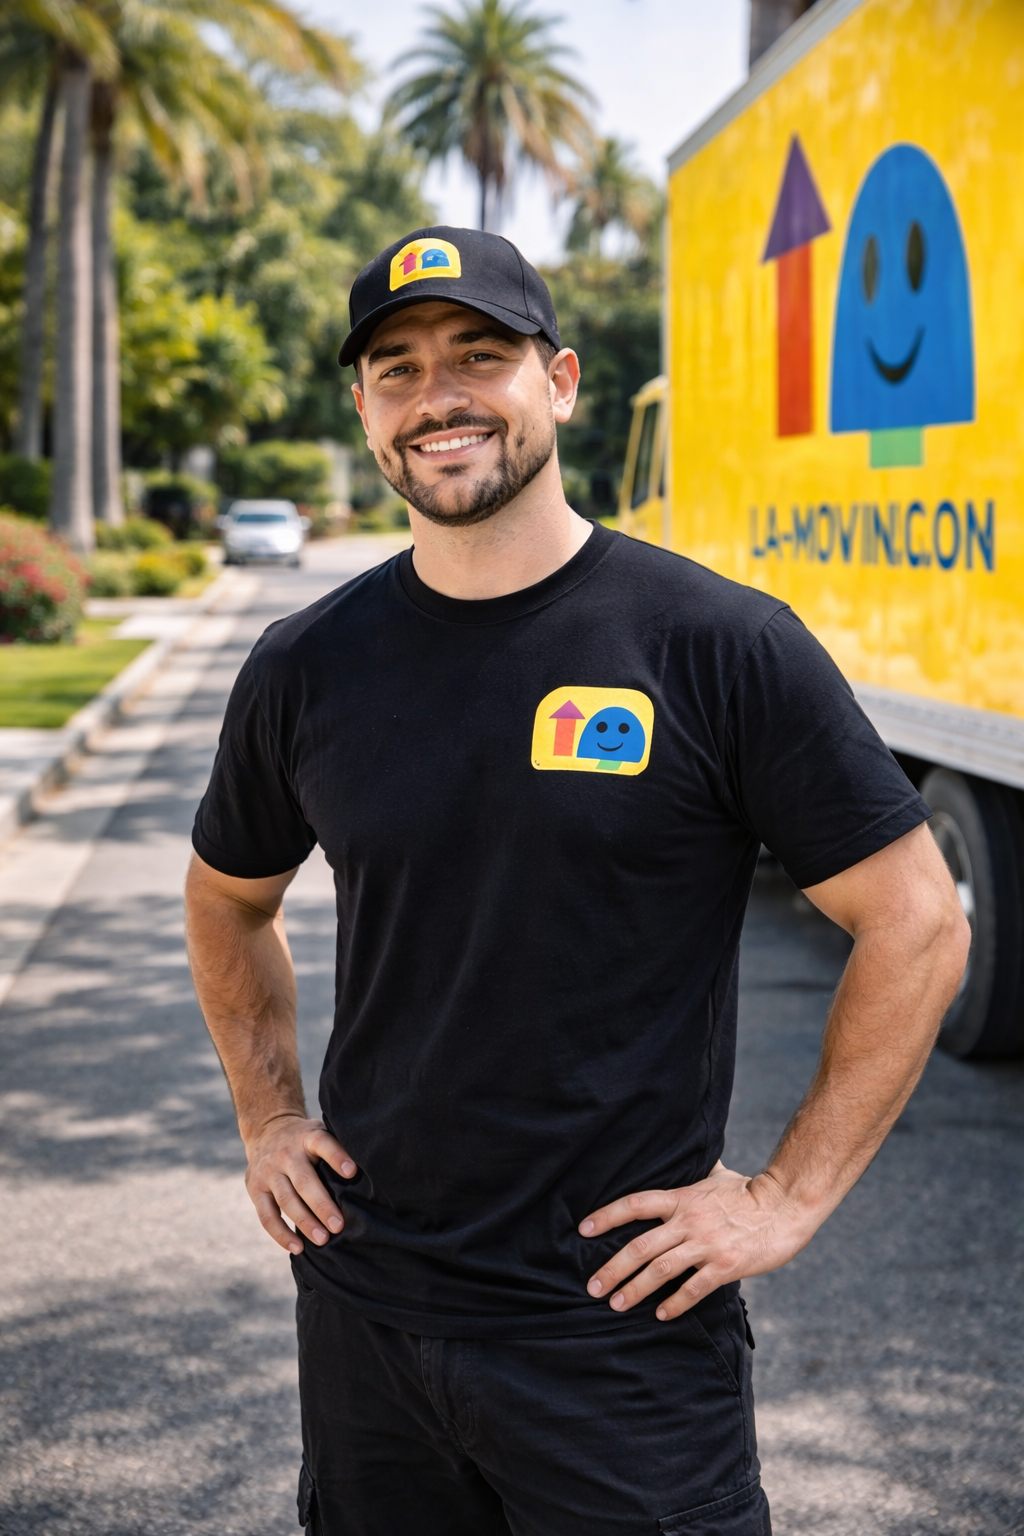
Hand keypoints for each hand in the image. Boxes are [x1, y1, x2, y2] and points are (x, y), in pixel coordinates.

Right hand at [244, 1113, 357, 1255]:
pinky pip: (267, 1216)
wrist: (267, 1130)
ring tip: (323, 1240)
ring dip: (304, 1222)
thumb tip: (373, 1174)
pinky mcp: (255, 1188)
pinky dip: (281, 1234)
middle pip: (304, 1181)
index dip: (337, 1156)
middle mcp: (286, 1153)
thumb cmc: (307, 1140)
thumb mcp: (321, 1133)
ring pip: (286, 1200)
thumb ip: (338, 1148)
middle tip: (339, 1226)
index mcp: (307, 1137)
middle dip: (322, 1205)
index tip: (353, 1172)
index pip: (322, 1143)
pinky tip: (298, 1248)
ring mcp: (268, 1171)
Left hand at [578, 1162, 813, 1320]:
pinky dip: (675, 1303)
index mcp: (682, 1197)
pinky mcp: (725, 1266)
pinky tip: (661, 1314)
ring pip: (660, 1270)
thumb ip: (695, 1170)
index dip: (607, 1216)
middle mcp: (689, 1220)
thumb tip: (686, 1146)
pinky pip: (693, 1288)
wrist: (784, 1207)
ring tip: (616, 1304)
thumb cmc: (749, 1191)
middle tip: (592, 1286)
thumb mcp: (717, 1174)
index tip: (584, 1230)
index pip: (635, 1204)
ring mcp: (706, 1244)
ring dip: (635, 1289)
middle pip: (640, 1246)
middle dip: (612, 1268)